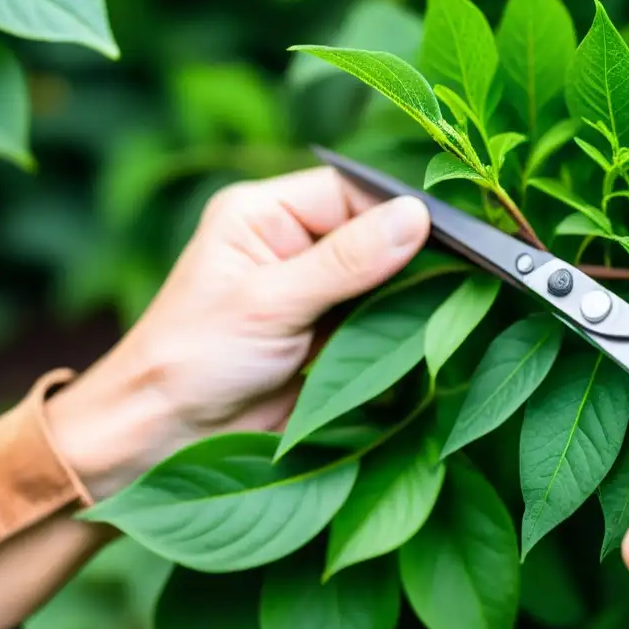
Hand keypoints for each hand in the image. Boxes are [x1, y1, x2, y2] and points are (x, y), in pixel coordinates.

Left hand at [45, 167, 430, 498]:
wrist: (163, 436)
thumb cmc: (192, 358)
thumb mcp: (271, 302)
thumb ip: (346, 261)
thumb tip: (416, 217)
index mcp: (264, 214)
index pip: (349, 191)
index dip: (398, 209)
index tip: (450, 232)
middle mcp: (291, 243)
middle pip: (371, 231)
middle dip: (410, 251)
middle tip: (466, 267)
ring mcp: (312, 289)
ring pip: (381, 275)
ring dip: (411, 289)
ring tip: (456, 296)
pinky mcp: (327, 332)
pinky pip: (378, 316)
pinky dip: (402, 322)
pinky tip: (433, 324)